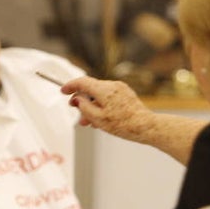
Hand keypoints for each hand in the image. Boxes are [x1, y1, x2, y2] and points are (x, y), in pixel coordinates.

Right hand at [58, 77, 201, 163]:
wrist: (146, 126)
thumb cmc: (123, 124)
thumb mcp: (98, 119)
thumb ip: (84, 107)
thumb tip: (77, 99)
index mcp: (104, 89)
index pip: (83, 82)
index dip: (71, 86)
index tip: (63, 91)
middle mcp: (112, 86)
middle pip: (91, 88)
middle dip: (81, 99)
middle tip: (74, 108)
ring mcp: (120, 89)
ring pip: (99, 94)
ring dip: (91, 105)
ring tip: (86, 121)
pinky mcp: (126, 95)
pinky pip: (108, 97)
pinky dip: (101, 105)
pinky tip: (99, 118)